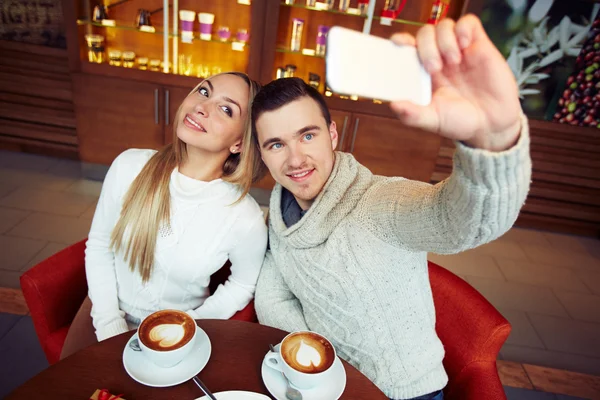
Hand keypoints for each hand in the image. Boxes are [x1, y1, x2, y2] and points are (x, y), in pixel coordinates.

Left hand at [390, 15, 521, 151]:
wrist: (492, 125)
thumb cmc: (460, 121)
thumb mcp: (433, 121)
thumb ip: (412, 115)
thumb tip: (393, 105)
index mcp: (423, 73)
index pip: (407, 48)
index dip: (401, 41)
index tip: (398, 44)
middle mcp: (439, 58)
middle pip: (424, 34)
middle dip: (425, 47)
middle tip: (434, 68)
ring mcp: (459, 50)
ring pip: (444, 26)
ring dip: (444, 41)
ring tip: (454, 62)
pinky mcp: (479, 45)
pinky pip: (468, 22)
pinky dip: (463, 29)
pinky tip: (465, 46)